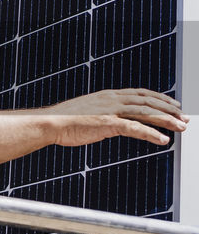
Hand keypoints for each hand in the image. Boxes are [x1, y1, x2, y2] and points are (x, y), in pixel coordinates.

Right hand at [46, 89, 186, 146]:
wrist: (49, 123)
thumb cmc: (63, 120)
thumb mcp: (87, 111)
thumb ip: (103, 112)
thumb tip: (111, 120)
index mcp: (108, 95)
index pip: (140, 93)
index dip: (160, 98)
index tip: (172, 105)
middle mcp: (112, 99)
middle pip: (148, 101)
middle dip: (169, 109)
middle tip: (184, 117)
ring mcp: (111, 110)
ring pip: (146, 113)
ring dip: (167, 120)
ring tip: (181, 127)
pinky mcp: (108, 123)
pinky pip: (135, 128)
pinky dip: (151, 134)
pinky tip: (163, 140)